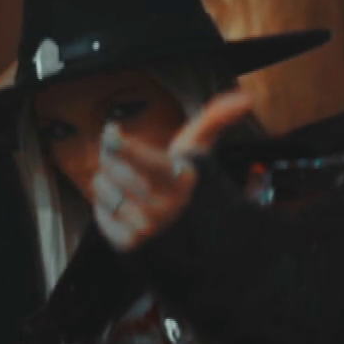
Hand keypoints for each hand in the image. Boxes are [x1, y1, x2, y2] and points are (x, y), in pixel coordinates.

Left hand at [94, 89, 254, 253]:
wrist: (195, 242)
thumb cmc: (189, 187)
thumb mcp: (199, 152)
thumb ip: (214, 121)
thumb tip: (246, 97)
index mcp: (182, 179)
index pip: (142, 158)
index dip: (120, 143)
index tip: (111, 132)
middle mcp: (164, 206)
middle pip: (112, 167)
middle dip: (113, 158)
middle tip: (125, 160)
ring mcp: (145, 228)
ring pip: (101, 188)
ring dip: (107, 183)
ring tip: (129, 187)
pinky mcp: (127, 245)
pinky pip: (98, 213)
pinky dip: (105, 208)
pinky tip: (124, 210)